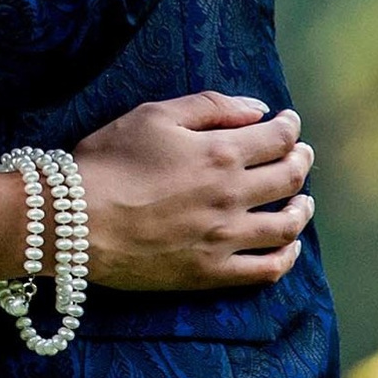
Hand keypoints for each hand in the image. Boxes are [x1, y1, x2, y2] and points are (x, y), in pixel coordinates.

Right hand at [73, 92, 316, 288]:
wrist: (74, 221)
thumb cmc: (107, 162)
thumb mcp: (152, 116)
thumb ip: (208, 106)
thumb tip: (257, 110)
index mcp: (220, 153)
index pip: (276, 138)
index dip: (289, 126)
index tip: (288, 121)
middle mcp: (232, 195)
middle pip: (288, 178)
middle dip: (300, 161)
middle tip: (300, 155)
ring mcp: (225, 237)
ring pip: (286, 225)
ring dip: (302, 209)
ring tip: (302, 202)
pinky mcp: (211, 271)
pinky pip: (266, 270)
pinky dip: (286, 258)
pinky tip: (288, 247)